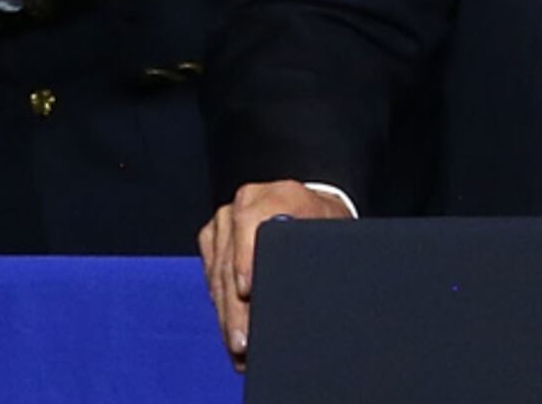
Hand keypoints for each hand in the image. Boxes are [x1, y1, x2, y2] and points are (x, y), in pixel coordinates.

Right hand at [200, 180, 356, 364]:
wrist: (312, 210)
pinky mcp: (214, 234)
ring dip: (226, 312)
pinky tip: (231, 327)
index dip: (247, 258)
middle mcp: (249, 201)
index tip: (246, 291)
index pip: (252, 223)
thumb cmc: (327, 226)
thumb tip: (305, 285)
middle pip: (232, 258)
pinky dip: (221, 303)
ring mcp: (227, 217)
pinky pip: (211, 273)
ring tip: (237, 347)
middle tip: (242, 342)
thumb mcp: (330, 234)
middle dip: (236, 305)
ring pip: (218, 272)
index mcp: (282, 195)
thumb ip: (315, 249)